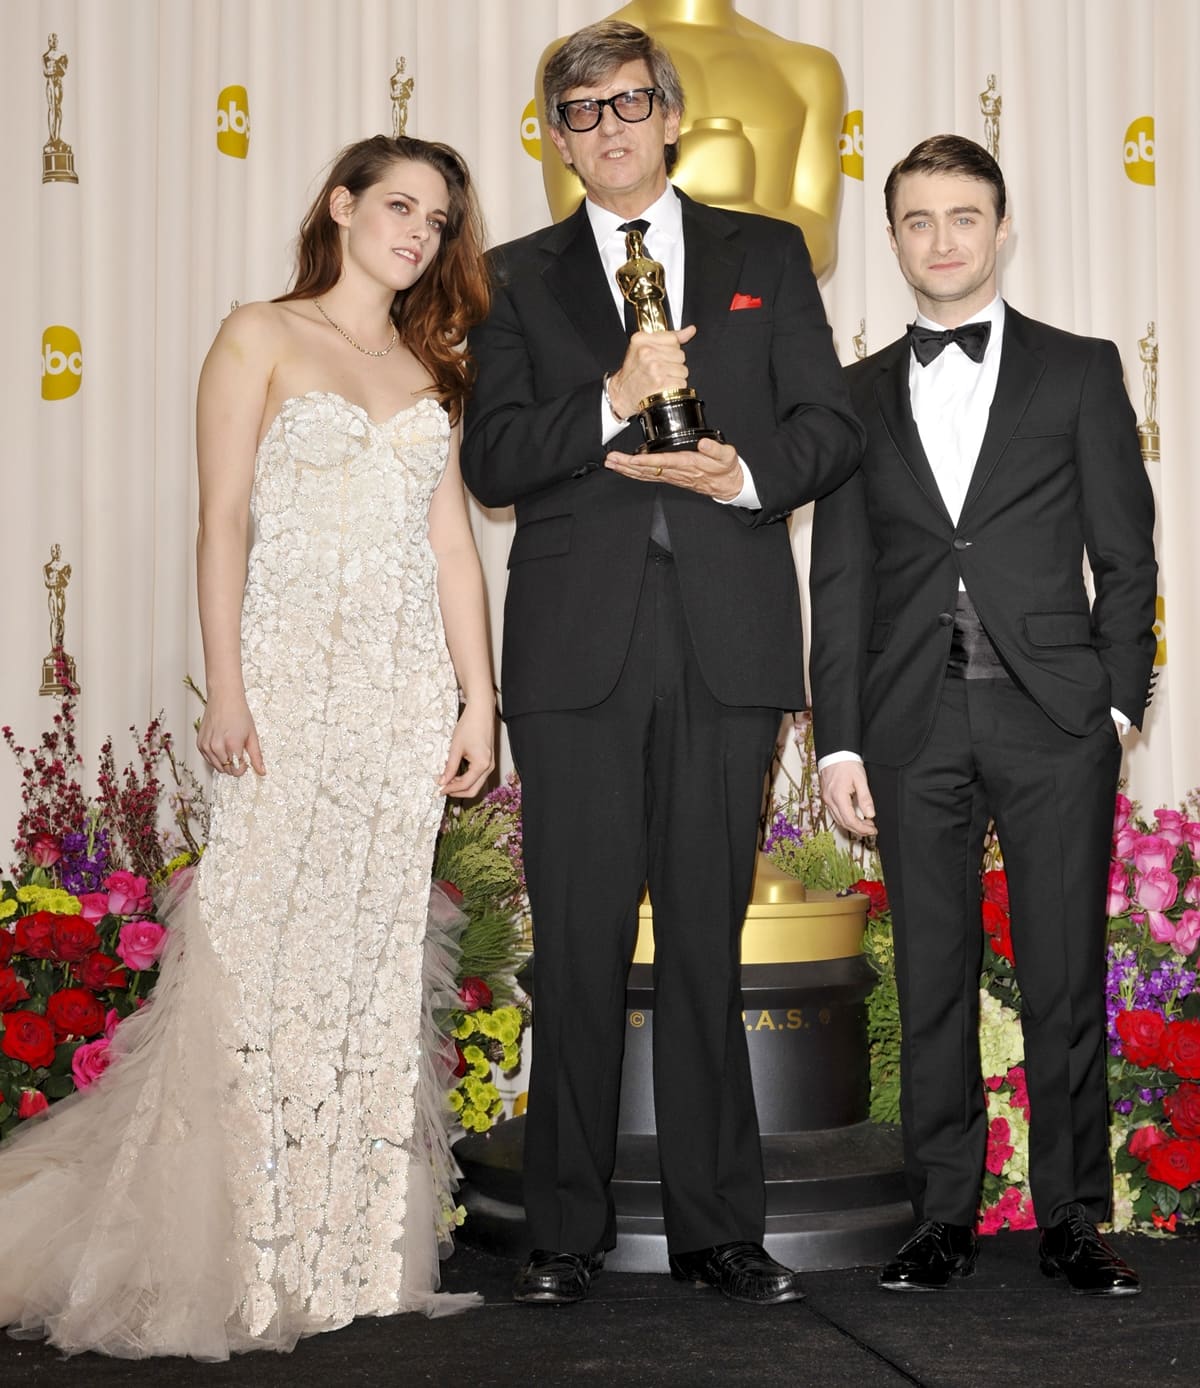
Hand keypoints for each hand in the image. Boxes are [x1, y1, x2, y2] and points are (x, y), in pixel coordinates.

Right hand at [197, 692, 265, 775]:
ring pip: (217, 767)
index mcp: (231, 744)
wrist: (224, 698)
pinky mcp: (199, 744)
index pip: (237, 770)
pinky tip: (222, 747)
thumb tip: (262, 772)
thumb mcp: (252, 735)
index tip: (246, 762)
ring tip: (231, 749)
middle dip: (234, 766)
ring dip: (225, 763)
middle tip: (239, 753)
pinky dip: (215, 758)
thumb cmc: (239, 713)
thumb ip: (256, 756)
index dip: (243, 768)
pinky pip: (208, 759)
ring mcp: (206, 746)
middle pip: (226, 770)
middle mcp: (216, 747)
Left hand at [438, 703, 494, 798]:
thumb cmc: (470, 725)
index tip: (439, 789)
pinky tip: (455, 774)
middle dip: (457, 792)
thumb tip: (443, 781)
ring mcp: (490, 764)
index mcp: (482, 764)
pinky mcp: (488, 760)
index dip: (450, 789)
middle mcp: (489, 767)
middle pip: (473, 789)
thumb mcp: (456, 748)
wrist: (481, 712)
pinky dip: (466, 778)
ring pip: (476, 784)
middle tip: (443, 788)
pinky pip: (478, 776)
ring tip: (447, 780)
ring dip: (461, 785)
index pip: (465, 785)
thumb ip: (449, 767)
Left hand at [604, 435, 742, 499]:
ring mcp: (671, 476)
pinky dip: (634, 474)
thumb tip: (703, 443)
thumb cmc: (725, 469)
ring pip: (645, 474)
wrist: (727, 485)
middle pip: (647, 469)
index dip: (647, 461)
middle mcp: (676, 472)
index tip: (633, 458)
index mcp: (688, 464)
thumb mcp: (727, 456)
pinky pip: (648, 477)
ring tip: (611, 463)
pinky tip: (624, 470)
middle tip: (612, 459)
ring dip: (627, 469)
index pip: (664, 462)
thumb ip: (715, 449)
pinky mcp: (669, 477)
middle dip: (628, 465)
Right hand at [607, 324, 697, 418]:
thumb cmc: (633, 371)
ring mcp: (654, 368)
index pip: (673, 339)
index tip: (663, 356)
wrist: (623, 393)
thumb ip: (669, 337)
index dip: (671, 349)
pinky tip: (664, 387)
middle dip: (674, 364)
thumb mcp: (643, 347)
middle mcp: (647, 353)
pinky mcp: (660, 383)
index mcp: (642, 340)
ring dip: (675, 377)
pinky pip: (681, 383)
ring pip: (683, 370)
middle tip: (660, 370)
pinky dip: (675, 388)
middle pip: (680, 355)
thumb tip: (691, 330)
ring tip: (662, 379)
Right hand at [819, 761, 875, 836]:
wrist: (835, 753)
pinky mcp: (826, 797)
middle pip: (843, 822)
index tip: (872, 830)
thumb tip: (870, 814)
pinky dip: (845, 818)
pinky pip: (834, 813)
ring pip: (838, 819)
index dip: (862, 828)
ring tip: (865, 824)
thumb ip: (865, 798)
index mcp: (838, 797)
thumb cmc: (847, 763)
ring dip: (851, 824)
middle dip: (858, 829)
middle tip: (871, 828)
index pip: (850, 820)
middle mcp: (829, 800)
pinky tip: (854, 816)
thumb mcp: (860, 780)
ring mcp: (826, 799)